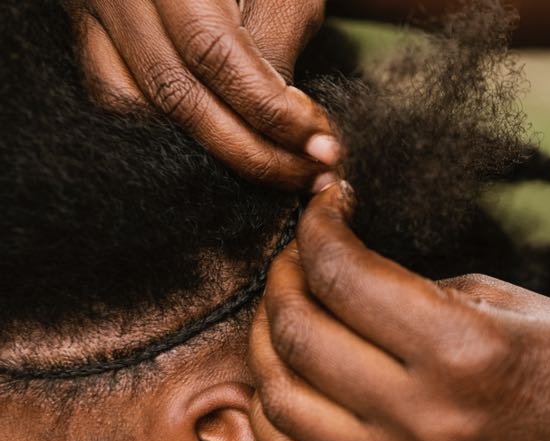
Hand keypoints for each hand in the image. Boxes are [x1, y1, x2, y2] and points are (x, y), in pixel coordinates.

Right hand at [69, 0, 341, 190]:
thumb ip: (276, 48)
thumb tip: (288, 128)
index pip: (214, 53)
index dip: (271, 111)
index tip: (321, 146)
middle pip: (172, 91)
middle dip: (248, 149)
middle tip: (308, 174)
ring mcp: (91, 10)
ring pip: (131, 105)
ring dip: (205, 151)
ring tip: (272, 168)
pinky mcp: (87, 30)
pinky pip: (115, 95)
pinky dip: (168, 131)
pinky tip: (222, 148)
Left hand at [248, 182, 549, 440]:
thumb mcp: (513, 302)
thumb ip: (418, 290)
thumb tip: (344, 272)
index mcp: (465, 351)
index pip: (345, 275)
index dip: (317, 226)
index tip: (323, 203)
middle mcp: (428, 420)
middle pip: (301, 335)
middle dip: (287, 276)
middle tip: (302, 254)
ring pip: (281, 402)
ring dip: (271, 344)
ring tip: (294, 312)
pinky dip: (278, 415)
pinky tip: (297, 379)